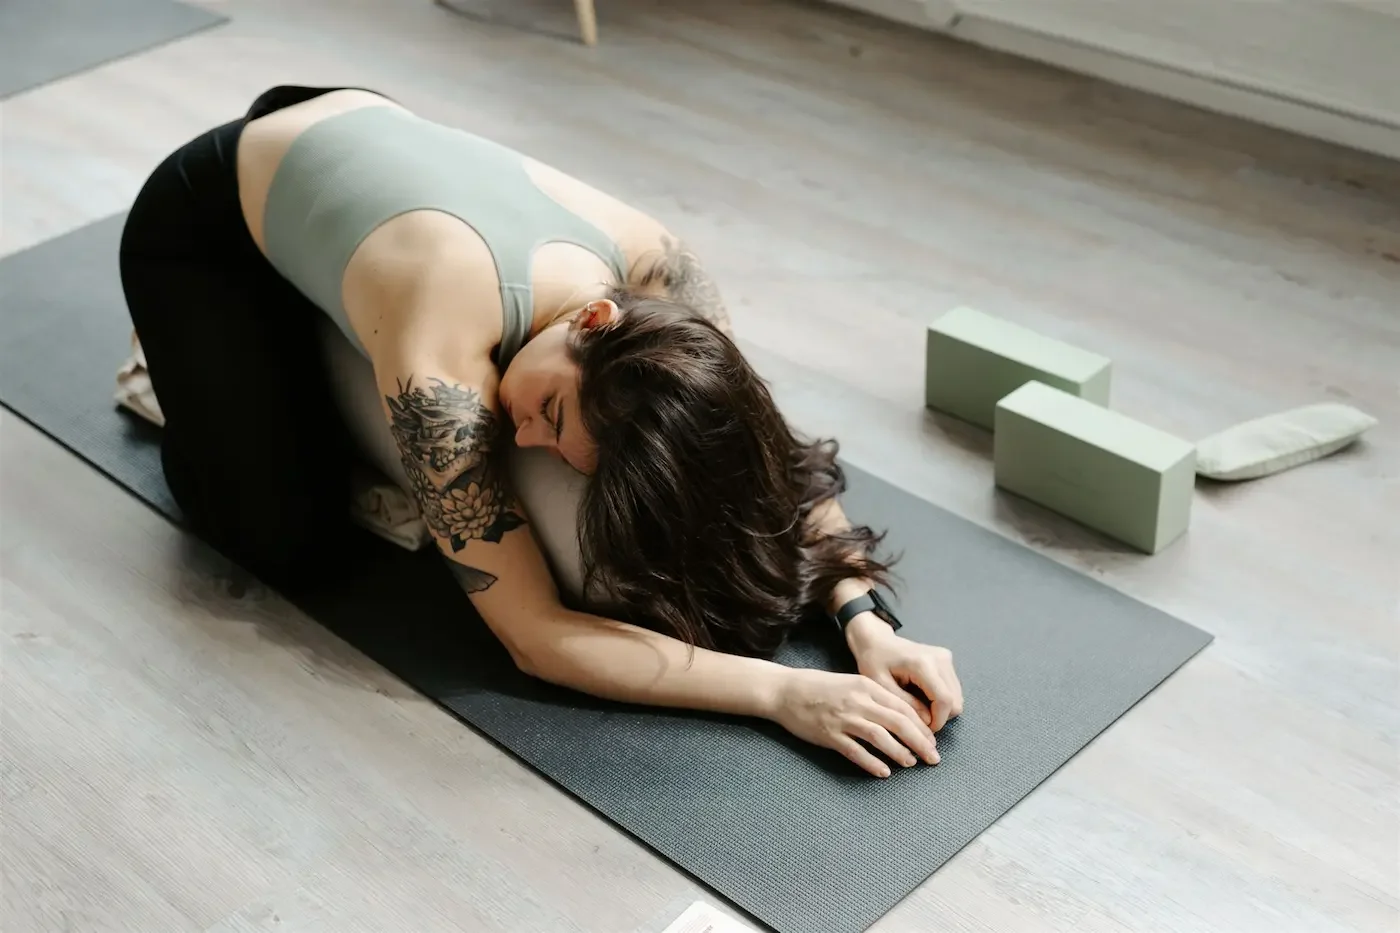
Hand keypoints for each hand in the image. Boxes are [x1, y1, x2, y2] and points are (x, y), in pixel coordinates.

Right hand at [769, 668, 939, 777]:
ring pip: (880, 736)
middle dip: (920, 741)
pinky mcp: (828, 734)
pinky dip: (872, 762)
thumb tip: (903, 718)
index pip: (903, 707)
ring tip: (911, 763)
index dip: (921, 725)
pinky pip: (855, 751)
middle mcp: (857, 700)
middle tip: (933, 757)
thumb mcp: (851, 683)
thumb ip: (875, 698)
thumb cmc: (819, 687)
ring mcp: (843, 718)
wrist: (785, 691)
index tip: (932, 739)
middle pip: (898, 722)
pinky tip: (883, 772)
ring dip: (899, 752)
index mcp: (866, 686)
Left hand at [847, 615, 963, 731]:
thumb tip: (928, 722)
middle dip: (939, 717)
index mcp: (922, 664)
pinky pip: (953, 690)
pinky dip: (941, 700)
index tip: (922, 730)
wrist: (877, 641)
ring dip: (941, 709)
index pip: (944, 700)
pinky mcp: (947, 659)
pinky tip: (922, 696)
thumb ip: (905, 705)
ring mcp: (946, 657)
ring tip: (918, 706)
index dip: (938, 721)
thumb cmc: (874, 662)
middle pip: (955, 701)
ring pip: (957, 698)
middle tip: (917, 718)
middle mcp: (940, 658)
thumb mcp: (881, 686)